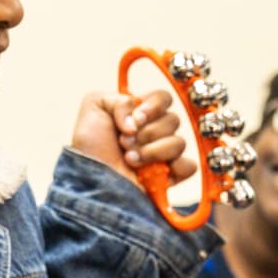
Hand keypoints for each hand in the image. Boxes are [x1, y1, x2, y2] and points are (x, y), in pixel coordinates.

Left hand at [71, 88, 195, 185]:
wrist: (88, 179)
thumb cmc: (89, 147)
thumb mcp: (94, 107)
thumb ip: (119, 98)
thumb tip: (138, 118)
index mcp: (141, 114)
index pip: (164, 98)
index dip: (152, 107)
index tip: (134, 120)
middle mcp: (155, 133)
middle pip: (173, 120)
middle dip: (146, 133)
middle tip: (124, 144)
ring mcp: (164, 155)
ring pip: (179, 143)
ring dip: (151, 151)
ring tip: (129, 160)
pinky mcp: (170, 177)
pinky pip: (189, 166)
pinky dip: (173, 167)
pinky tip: (150, 172)